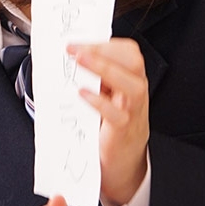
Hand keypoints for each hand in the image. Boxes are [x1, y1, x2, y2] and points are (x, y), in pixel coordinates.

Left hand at [67, 38, 149, 205]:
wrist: (122, 165)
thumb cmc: (111, 129)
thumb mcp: (105, 98)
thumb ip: (95, 80)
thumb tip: (69, 59)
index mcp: (130, 81)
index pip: (128, 52)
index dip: (106, 42)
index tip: (80, 40)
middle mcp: (135, 93)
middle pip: (133, 61)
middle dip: (103, 49)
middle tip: (74, 48)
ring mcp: (132, 111)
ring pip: (129, 84)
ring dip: (103, 67)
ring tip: (79, 60)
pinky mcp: (123, 131)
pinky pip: (116, 113)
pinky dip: (99, 101)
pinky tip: (83, 94)